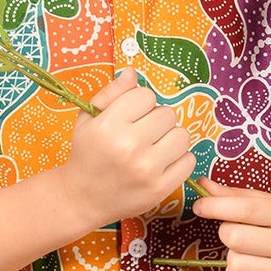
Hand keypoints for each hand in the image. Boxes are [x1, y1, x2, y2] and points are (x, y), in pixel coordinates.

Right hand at [59, 68, 195, 228]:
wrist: (82, 198)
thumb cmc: (87, 154)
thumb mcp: (88, 118)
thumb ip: (111, 93)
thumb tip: (132, 73)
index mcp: (109, 126)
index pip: (146, 95)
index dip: (140, 103)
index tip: (131, 116)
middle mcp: (129, 146)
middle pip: (167, 114)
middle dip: (156, 120)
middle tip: (142, 133)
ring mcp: (147, 169)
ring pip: (182, 136)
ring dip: (170, 138)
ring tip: (154, 147)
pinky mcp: (161, 188)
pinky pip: (189, 161)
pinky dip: (178, 160)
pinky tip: (161, 163)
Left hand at [191, 177, 270, 270]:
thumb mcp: (266, 203)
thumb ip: (233, 195)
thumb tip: (202, 185)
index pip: (245, 210)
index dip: (215, 207)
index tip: (199, 206)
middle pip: (235, 238)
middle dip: (226, 233)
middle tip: (236, 232)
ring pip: (235, 265)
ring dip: (232, 257)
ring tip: (246, 252)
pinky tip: (248, 268)